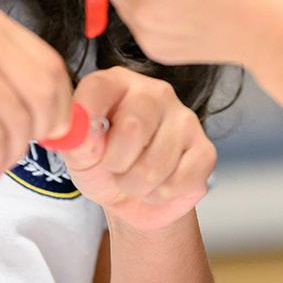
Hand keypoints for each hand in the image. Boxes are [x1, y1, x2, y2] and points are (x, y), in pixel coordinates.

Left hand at [62, 67, 214, 231]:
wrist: (134, 198)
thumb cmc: (104, 166)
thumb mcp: (80, 156)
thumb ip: (77, 144)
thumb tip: (85, 137)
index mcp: (119, 84)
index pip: (100, 87)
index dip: (86, 115)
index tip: (80, 142)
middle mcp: (156, 94)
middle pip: (133, 127)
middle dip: (115, 163)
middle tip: (113, 168)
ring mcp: (185, 120)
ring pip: (154, 165)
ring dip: (135, 185)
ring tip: (134, 178)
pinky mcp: (205, 150)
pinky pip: (176, 183)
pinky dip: (159, 195)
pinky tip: (158, 184)